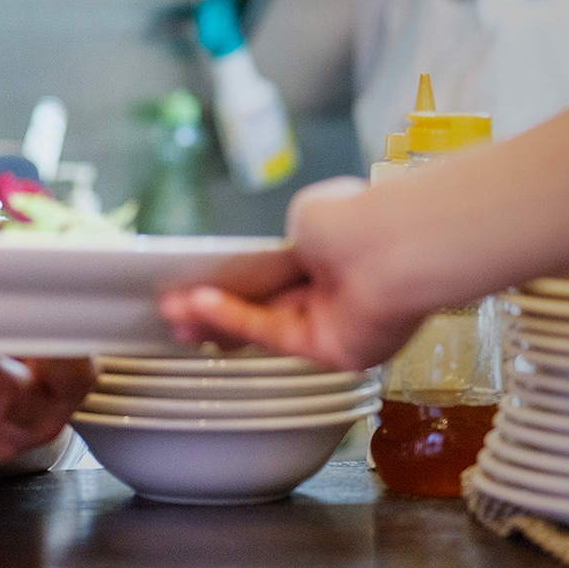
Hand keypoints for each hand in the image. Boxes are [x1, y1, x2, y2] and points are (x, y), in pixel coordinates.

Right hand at [156, 176, 424, 371]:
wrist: (397, 244)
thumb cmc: (360, 218)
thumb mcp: (308, 215)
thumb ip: (289, 237)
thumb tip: (284, 249)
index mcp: (331, 257)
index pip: (274, 274)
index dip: (232, 279)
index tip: (193, 279)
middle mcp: (335, 296)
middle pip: (263, 306)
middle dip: (214, 307)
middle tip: (172, 306)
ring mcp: (335, 326)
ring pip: (263, 325)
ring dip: (214, 317)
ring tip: (171, 313)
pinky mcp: (335, 352)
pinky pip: (275, 334)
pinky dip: (235, 319)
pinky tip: (198, 305)